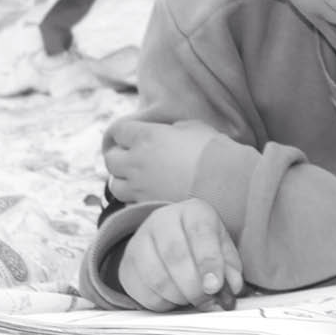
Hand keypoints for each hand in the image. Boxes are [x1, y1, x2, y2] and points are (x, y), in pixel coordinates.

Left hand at [105, 119, 219, 202]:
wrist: (225, 184)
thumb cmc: (212, 150)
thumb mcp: (193, 127)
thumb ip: (172, 129)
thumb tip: (168, 134)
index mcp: (146, 136)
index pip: (119, 131)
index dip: (125, 133)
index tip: (132, 135)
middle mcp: (136, 162)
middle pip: (110, 159)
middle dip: (119, 156)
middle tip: (133, 157)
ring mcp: (139, 188)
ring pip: (114, 185)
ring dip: (123, 180)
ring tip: (137, 179)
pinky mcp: (146, 207)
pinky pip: (129, 203)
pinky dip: (134, 199)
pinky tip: (149, 195)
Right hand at [118, 198, 243, 311]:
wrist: (167, 239)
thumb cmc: (201, 244)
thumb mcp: (222, 248)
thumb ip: (231, 268)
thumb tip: (232, 289)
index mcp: (193, 211)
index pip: (200, 233)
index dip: (209, 262)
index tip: (215, 287)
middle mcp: (162, 220)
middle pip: (175, 256)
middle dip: (194, 286)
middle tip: (206, 301)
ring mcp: (139, 241)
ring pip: (157, 276)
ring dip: (178, 296)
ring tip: (191, 298)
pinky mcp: (126, 265)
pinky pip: (143, 292)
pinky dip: (162, 303)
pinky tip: (174, 298)